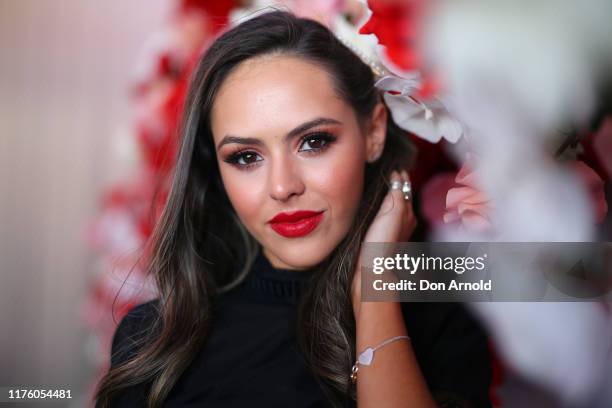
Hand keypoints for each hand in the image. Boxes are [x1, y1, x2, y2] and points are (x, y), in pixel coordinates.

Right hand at [351, 170, 416, 317]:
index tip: (393, 165)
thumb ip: (396, 193)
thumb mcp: (392, 212)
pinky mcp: (380, 238)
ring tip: (380, 186)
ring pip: (392, 207)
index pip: (405, 188)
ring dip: (388, 196)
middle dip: (396, 185)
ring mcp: (391, 231)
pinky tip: (372, 209)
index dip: (399, 176)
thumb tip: (397, 176)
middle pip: (401, 197)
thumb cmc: (383, 243)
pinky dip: (380, 208)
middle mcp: (403, 222)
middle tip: (388, 172)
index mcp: (408, 213)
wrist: (372, 272)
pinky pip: (383, 217)